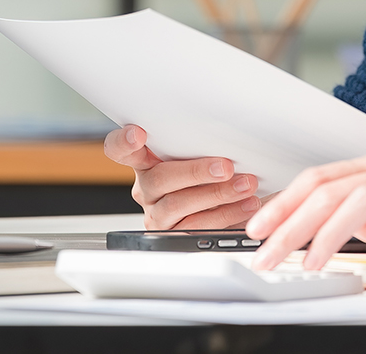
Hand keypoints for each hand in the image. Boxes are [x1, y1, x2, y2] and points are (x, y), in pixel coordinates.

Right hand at [103, 124, 261, 228]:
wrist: (232, 206)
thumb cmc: (215, 171)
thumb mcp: (203, 152)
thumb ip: (200, 142)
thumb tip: (225, 128)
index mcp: (146, 161)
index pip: (120, 150)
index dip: (124, 142)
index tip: (138, 133)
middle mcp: (147, 188)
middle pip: (159, 179)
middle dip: (195, 172)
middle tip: (225, 167)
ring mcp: (157, 214)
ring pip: (178, 205)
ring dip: (217, 194)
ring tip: (244, 185)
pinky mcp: (174, 236)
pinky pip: (195, 227)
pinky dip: (226, 214)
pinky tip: (245, 204)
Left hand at [246, 154, 365, 271]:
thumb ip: (352, 221)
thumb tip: (306, 236)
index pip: (315, 181)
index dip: (282, 205)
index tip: (256, 231)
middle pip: (326, 190)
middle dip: (289, 224)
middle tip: (266, 254)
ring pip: (357, 196)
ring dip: (327, 231)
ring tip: (309, 262)